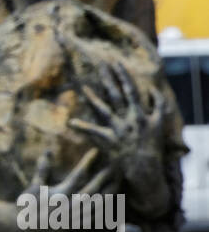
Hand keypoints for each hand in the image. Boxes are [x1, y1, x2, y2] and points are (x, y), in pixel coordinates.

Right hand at [16, 146, 113, 231]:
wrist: (24, 228)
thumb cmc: (27, 204)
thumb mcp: (34, 185)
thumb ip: (43, 168)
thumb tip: (48, 151)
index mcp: (59, 194)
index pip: (77, 175)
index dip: (87, 162)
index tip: (96, 151)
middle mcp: (68, 206)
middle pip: (92, 189)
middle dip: (103, 177)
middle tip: (113, 165)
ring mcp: (74, 216)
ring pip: (96, 204)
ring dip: (109, 192)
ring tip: (118, 182)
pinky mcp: (75, 225)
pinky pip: (94, 217)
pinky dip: (104, 209)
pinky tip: (111, 202)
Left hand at [68, 60, 167, 218]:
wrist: (146, 169)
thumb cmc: (153, 146)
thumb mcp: (159, 123)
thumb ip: (158, 105)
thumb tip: (152, 89)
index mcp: (139, 114)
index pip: (130, 90)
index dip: (122, 75)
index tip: (115, 62)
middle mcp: (128, 119)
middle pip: (116, 95)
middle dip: (108, 78)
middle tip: (99, 63)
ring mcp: (118, 130)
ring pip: (103, 110)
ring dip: (93, 98)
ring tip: (83, 87)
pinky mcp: (109, 141)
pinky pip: (93, 132)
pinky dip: (82, 127)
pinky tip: (71, 122)